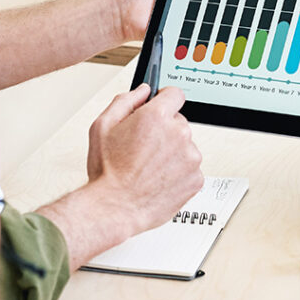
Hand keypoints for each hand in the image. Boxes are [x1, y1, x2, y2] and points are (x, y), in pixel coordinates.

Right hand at [85, 83, 203, 233]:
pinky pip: (190, 169)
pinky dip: (178, 173)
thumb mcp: (102, 126)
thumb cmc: (108, 172)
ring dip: (172, 154)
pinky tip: (158, 180)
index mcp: (157, 117)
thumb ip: (125, 101)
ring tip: (149, 169)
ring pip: (185, 147)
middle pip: (178, 123)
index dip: (165, 100)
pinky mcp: (196, 179)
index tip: (161, 106)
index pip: (175, 94)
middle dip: (164, 132)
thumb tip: (142, 91)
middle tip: (143, 149)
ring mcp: (190, 157)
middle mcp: (179, 134)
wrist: (115, 208)